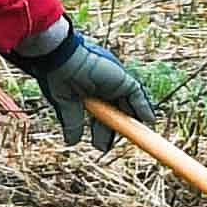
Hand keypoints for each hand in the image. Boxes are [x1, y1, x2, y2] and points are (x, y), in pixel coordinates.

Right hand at [0, 20, 152, 150]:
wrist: (62, 58)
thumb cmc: (58, 77)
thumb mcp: (65, 104)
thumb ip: (73, 122)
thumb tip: (72, 142)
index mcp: (88, 94)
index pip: (99, 117)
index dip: (101, 132)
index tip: (100, 147)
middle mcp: (102, 89)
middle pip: (113, 114)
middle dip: (111, 132)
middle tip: (105, 148)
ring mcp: (113, 83)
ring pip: (127, 105)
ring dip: (131, 121)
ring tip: (134, 137)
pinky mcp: (122, 79)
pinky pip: (137, 95)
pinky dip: (144, 107)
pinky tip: (148, 120)